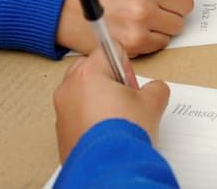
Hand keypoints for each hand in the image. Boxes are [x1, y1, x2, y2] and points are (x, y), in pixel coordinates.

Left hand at [53, 45, 170, 162]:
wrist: (109, 168)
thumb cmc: (124, 134)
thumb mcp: (152, 103)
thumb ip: (155, 87)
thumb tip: (154, 90)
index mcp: (89, 73)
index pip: (108, 50)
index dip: (125, 65)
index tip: (130, 83)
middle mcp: (69, 87)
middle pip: (91, 68)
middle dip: (108, 79)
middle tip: (124, 99)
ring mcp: (62, 110)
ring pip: (82, 92)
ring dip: (97, 99)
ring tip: (116, 118)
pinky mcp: (61, 130)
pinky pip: (76, 113)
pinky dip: (89, 118)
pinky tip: (106, 131)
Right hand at [56, 0, 203, 56]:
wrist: (66, 8)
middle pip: (187, 4)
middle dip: (172, 6)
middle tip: (153, 5)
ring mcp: (141, 16)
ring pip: (177, 25)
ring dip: (163, 24)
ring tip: (142, 17)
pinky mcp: (135, 40)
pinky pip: (163, 42)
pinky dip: (152, 39)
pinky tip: (135, 30)